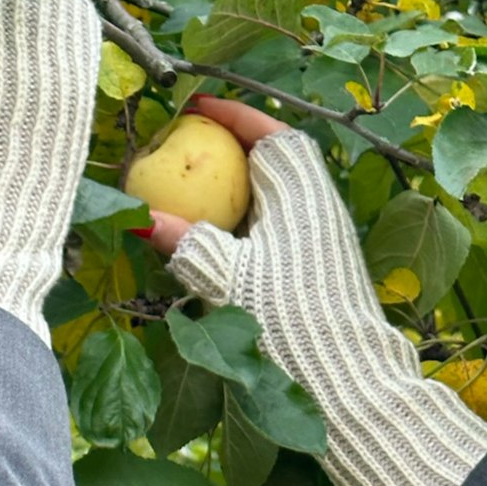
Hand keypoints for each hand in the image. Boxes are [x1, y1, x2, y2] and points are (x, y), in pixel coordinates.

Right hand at [156, 107, 486, 485]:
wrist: (347, 378)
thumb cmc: (290, 320)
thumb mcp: (225, 279)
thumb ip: (184, 242)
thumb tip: (138, 219)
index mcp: (301, 191)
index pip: (268, 131)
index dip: (230, 115)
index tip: (193, 107)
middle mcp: (319, 206)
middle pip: (274, 160)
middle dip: (231, 150)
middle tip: (187, 147)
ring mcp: (323, 238)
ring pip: (278, 196)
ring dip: (239, 189)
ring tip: (195, 193)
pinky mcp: (321, 269)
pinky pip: (281, 228)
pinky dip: (249, 223)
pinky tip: (222, 246)